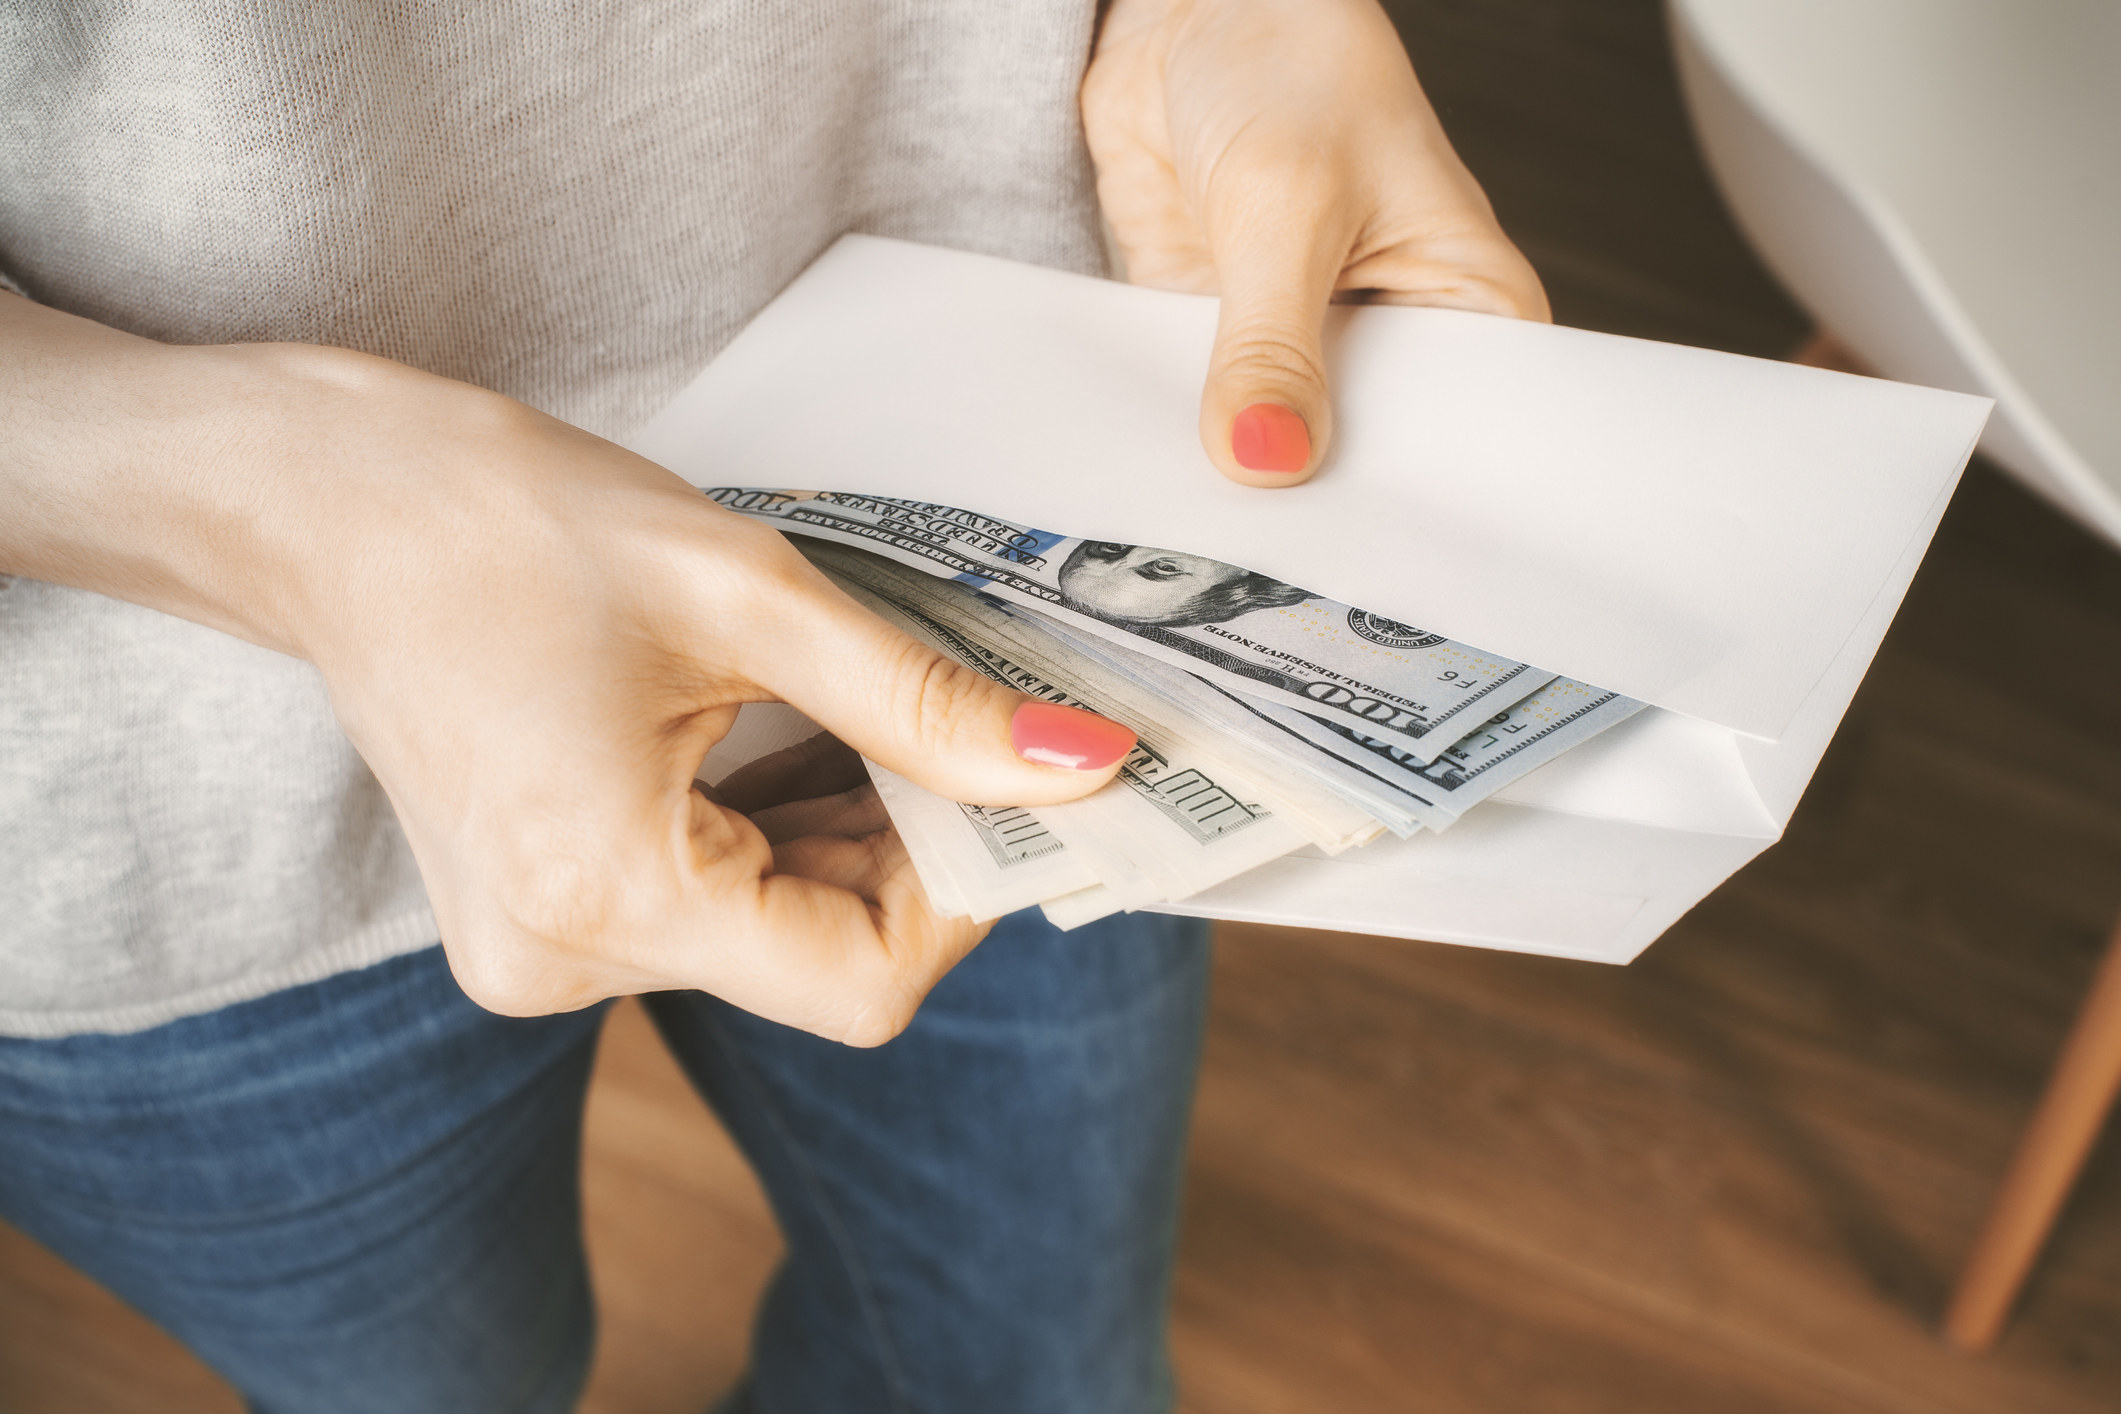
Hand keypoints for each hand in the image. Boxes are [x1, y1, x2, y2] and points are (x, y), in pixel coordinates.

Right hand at [0, 302, 1136, 1043]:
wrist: (326, 501)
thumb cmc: (509, 520)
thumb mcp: (749, 597)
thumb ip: (924, 705)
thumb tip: (1081, 767)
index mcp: (604, 892)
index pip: (860, 980)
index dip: (966, 893)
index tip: (1025, 787)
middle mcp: (560, 959)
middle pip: (822, 957)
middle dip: (923, 849)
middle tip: (983, 732)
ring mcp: (540, 950)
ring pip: (774, 933)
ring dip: (857, 836)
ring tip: (886, 717)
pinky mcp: (540, 915)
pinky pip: (710, 907)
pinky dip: (784, 836)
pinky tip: (812, 744)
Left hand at [1083, 0, 1548, 485]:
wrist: (1186, 14)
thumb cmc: (1288, 63)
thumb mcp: (1288, 206)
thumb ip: (1272, 344)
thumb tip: (1266, 458)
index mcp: (1469, 304)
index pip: (1466, 432)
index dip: (1412, 487)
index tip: (1355, 533)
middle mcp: (1393, 335)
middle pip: (1366, 452)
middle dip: (1313, 485)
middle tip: (1267, 529)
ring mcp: (1307, 344)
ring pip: (1278, 441)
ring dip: (1233, 462)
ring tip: (1202, 498)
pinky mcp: (1226, 340)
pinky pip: (1204, 410)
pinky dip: (1180, 429)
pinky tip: (1159, 455)